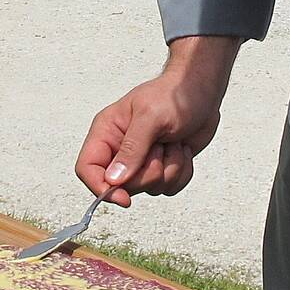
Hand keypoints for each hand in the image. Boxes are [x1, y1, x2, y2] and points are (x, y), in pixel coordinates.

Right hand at [76, 36, 237, 206]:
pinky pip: (168, 188)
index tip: (124, 198)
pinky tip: (182, 149)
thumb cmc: (175, 95)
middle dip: (148, 172)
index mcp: (107, 131)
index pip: (87, 168)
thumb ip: (132, 149)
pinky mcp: (162, 167)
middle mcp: (120, 149)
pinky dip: (182, 172)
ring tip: (173, 142)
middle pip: (122, 185)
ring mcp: (142, 161)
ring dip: (169, 168)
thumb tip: (113, 180)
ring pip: (150, 188)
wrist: (202, 91)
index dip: (101, 188)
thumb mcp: (152, 117)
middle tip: (160, 147)